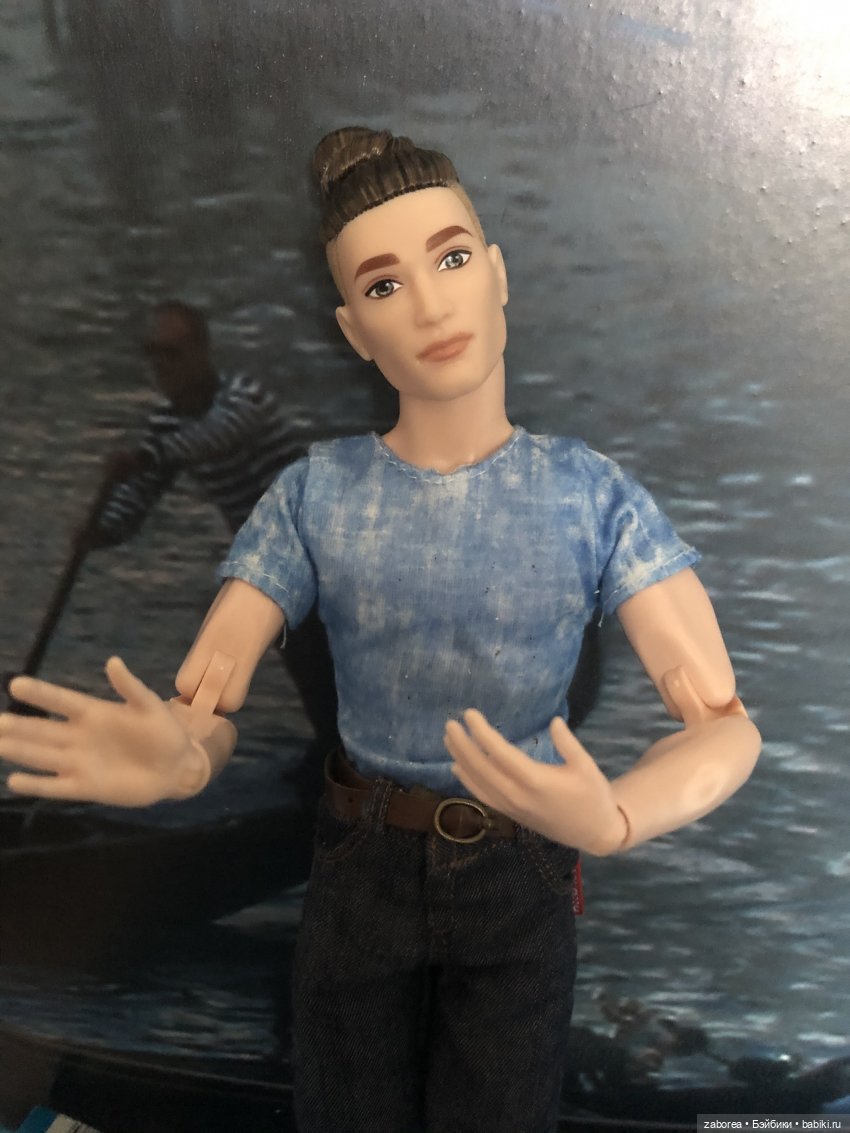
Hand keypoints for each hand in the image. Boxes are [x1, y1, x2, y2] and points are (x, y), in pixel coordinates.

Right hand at [0, 658, 209, 805]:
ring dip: (20, 751)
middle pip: (42, 730)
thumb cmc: (163, 732)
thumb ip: (130, 687)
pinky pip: (56, 786)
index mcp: (93, 713)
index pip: (60, 701)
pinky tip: (14, 782)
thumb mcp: (150, 706)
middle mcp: (79, 737)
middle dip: (18, 726)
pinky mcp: (85, 787)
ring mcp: (79, 763)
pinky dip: (36, 785)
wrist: (175, 768)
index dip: (40, 694)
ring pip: (42, 756)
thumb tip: (113, 661)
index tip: (16, 684)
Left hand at [444, 709, 627, 855]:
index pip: (500, 753)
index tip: (469, 714)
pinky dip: (467, 781)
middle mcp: (518, 796)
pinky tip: (457, 767)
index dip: (482, 733)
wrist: (594, 833)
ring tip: (448, 739)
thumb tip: (554, 721)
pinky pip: (483, 797)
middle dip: (463, 745)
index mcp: (536, 781)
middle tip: (449, 723)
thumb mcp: (587, 766)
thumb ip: (568, 743)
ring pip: (478, 783)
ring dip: (461, 760)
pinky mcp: (511, 815)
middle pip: (481, 768)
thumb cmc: (593, 796)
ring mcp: (512, 808)